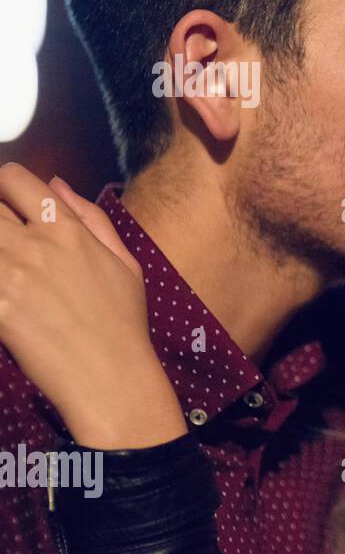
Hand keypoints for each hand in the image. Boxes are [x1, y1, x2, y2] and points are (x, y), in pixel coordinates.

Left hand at [0, 163, 186, 449]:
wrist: (109, 374)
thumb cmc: (121, 321)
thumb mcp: (124, 261)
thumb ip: (90, 217)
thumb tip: (57, 184)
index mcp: (67, 229)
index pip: (14, 179)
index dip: (2, 185)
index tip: (4, 204)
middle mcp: (33, 244)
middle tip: (6, 244)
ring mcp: (9, 274)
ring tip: (8, 268)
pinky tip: (6, 296)